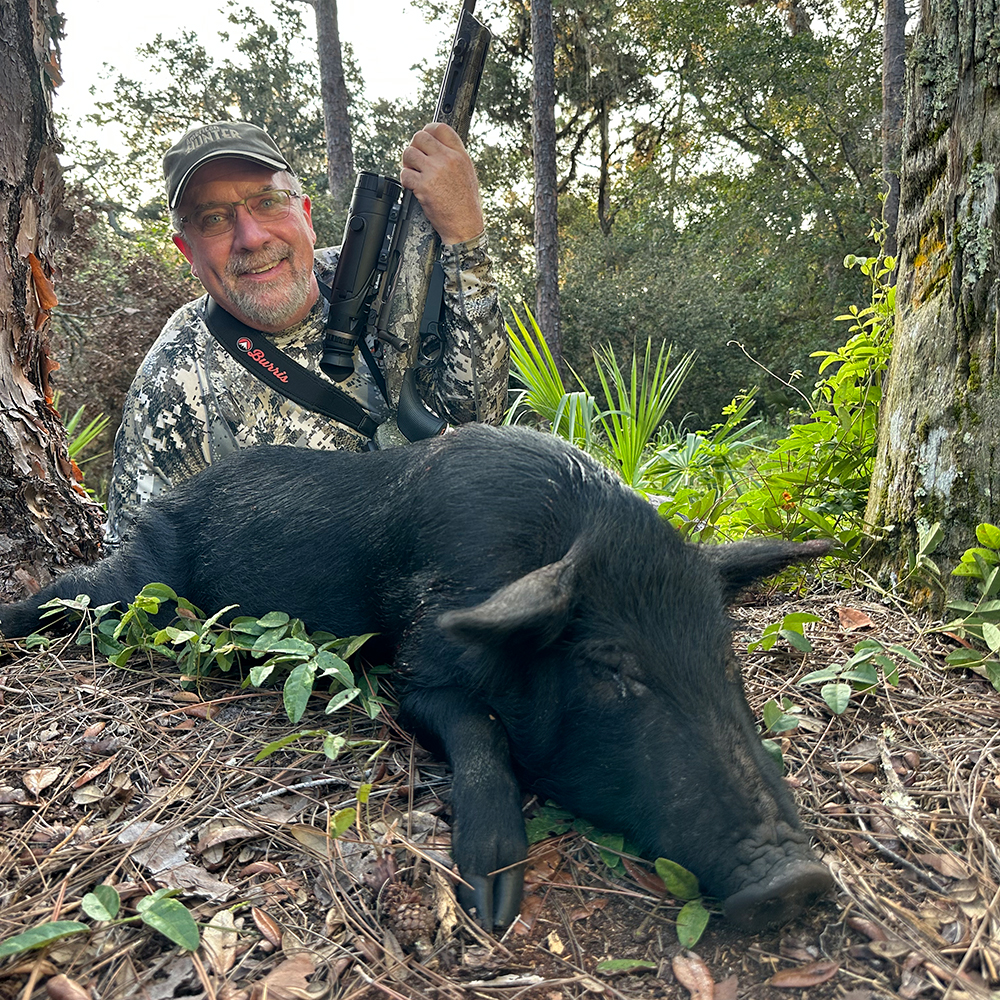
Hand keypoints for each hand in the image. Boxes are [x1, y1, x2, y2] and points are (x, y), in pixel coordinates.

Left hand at [400, 122, 483, 244]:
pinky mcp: (423, 186)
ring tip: (413, 172)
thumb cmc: (466, 204)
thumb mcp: (467, 174)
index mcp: (460, 155)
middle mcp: (447, 160)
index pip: (440, 129)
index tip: (424, 137)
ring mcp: (434, 172)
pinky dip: (406, 180)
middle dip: (414, 147)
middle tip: (415, 158)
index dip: (428, 130)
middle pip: (420, 137)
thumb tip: (437, 147)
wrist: (465, 225)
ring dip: (407, 163)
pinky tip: (413, 186)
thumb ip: (453, 157)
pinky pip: (405, 174)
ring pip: (409, 153)